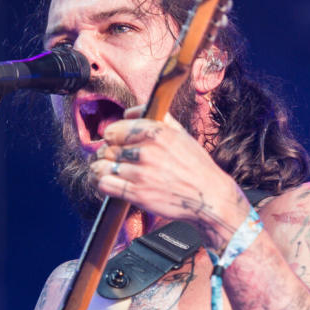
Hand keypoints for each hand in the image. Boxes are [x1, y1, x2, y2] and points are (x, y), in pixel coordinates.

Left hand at [90, 113, 248, 247]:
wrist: (209, 197)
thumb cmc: (195, 165)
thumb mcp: (180, 133)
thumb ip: (155, 117)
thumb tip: (128, 112)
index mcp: (156, 132)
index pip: (113, 130)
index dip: (111, 137)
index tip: (115, 142)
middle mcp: (147, 151)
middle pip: (106, 149)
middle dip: (106, 154)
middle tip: (113, 159)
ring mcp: (141, 173)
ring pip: (102, 166)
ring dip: (100, 169)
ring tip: (105, 171)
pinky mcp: (137, 194)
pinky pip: (105, 184)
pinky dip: (102, 183)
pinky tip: (108, 182)